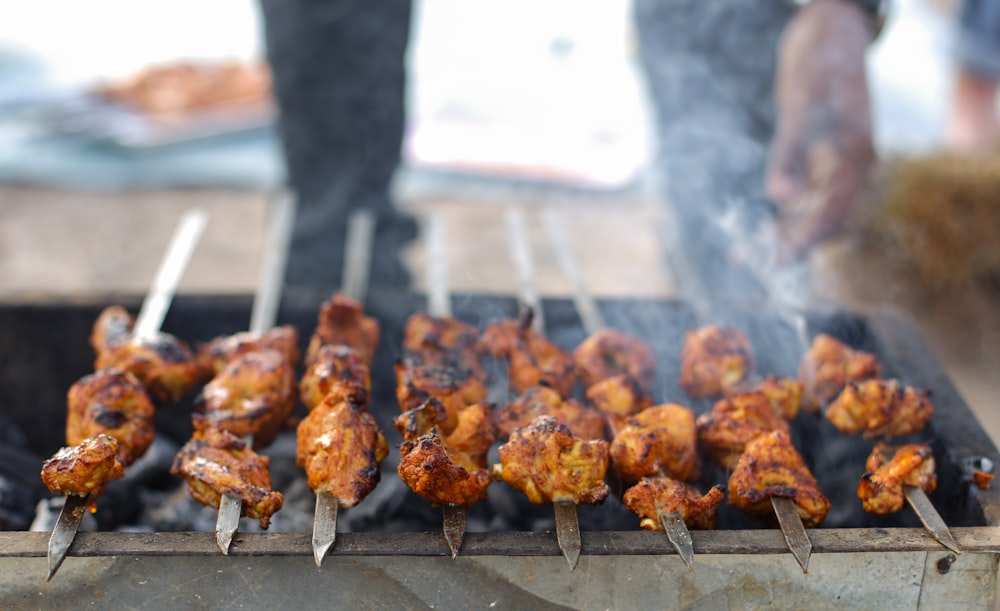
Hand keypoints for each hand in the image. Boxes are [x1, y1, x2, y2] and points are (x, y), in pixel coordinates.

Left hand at [765, 0, 876, 261]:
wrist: (829, 34)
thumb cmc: (818, 67)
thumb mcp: (801, 109)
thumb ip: (790, 153)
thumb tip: (779, 196)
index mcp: (858, 159)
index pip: (836, 212)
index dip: (808, 239)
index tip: (782, 261)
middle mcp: (852, 169)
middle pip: (824, 221)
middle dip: (793, 246)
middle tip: (759, 268)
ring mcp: (838, 167)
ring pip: (810, 213)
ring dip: (781, 236)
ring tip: (745, 258)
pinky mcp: (822, 162)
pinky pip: (801, 199)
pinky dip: (778, 217)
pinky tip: (750, 234)